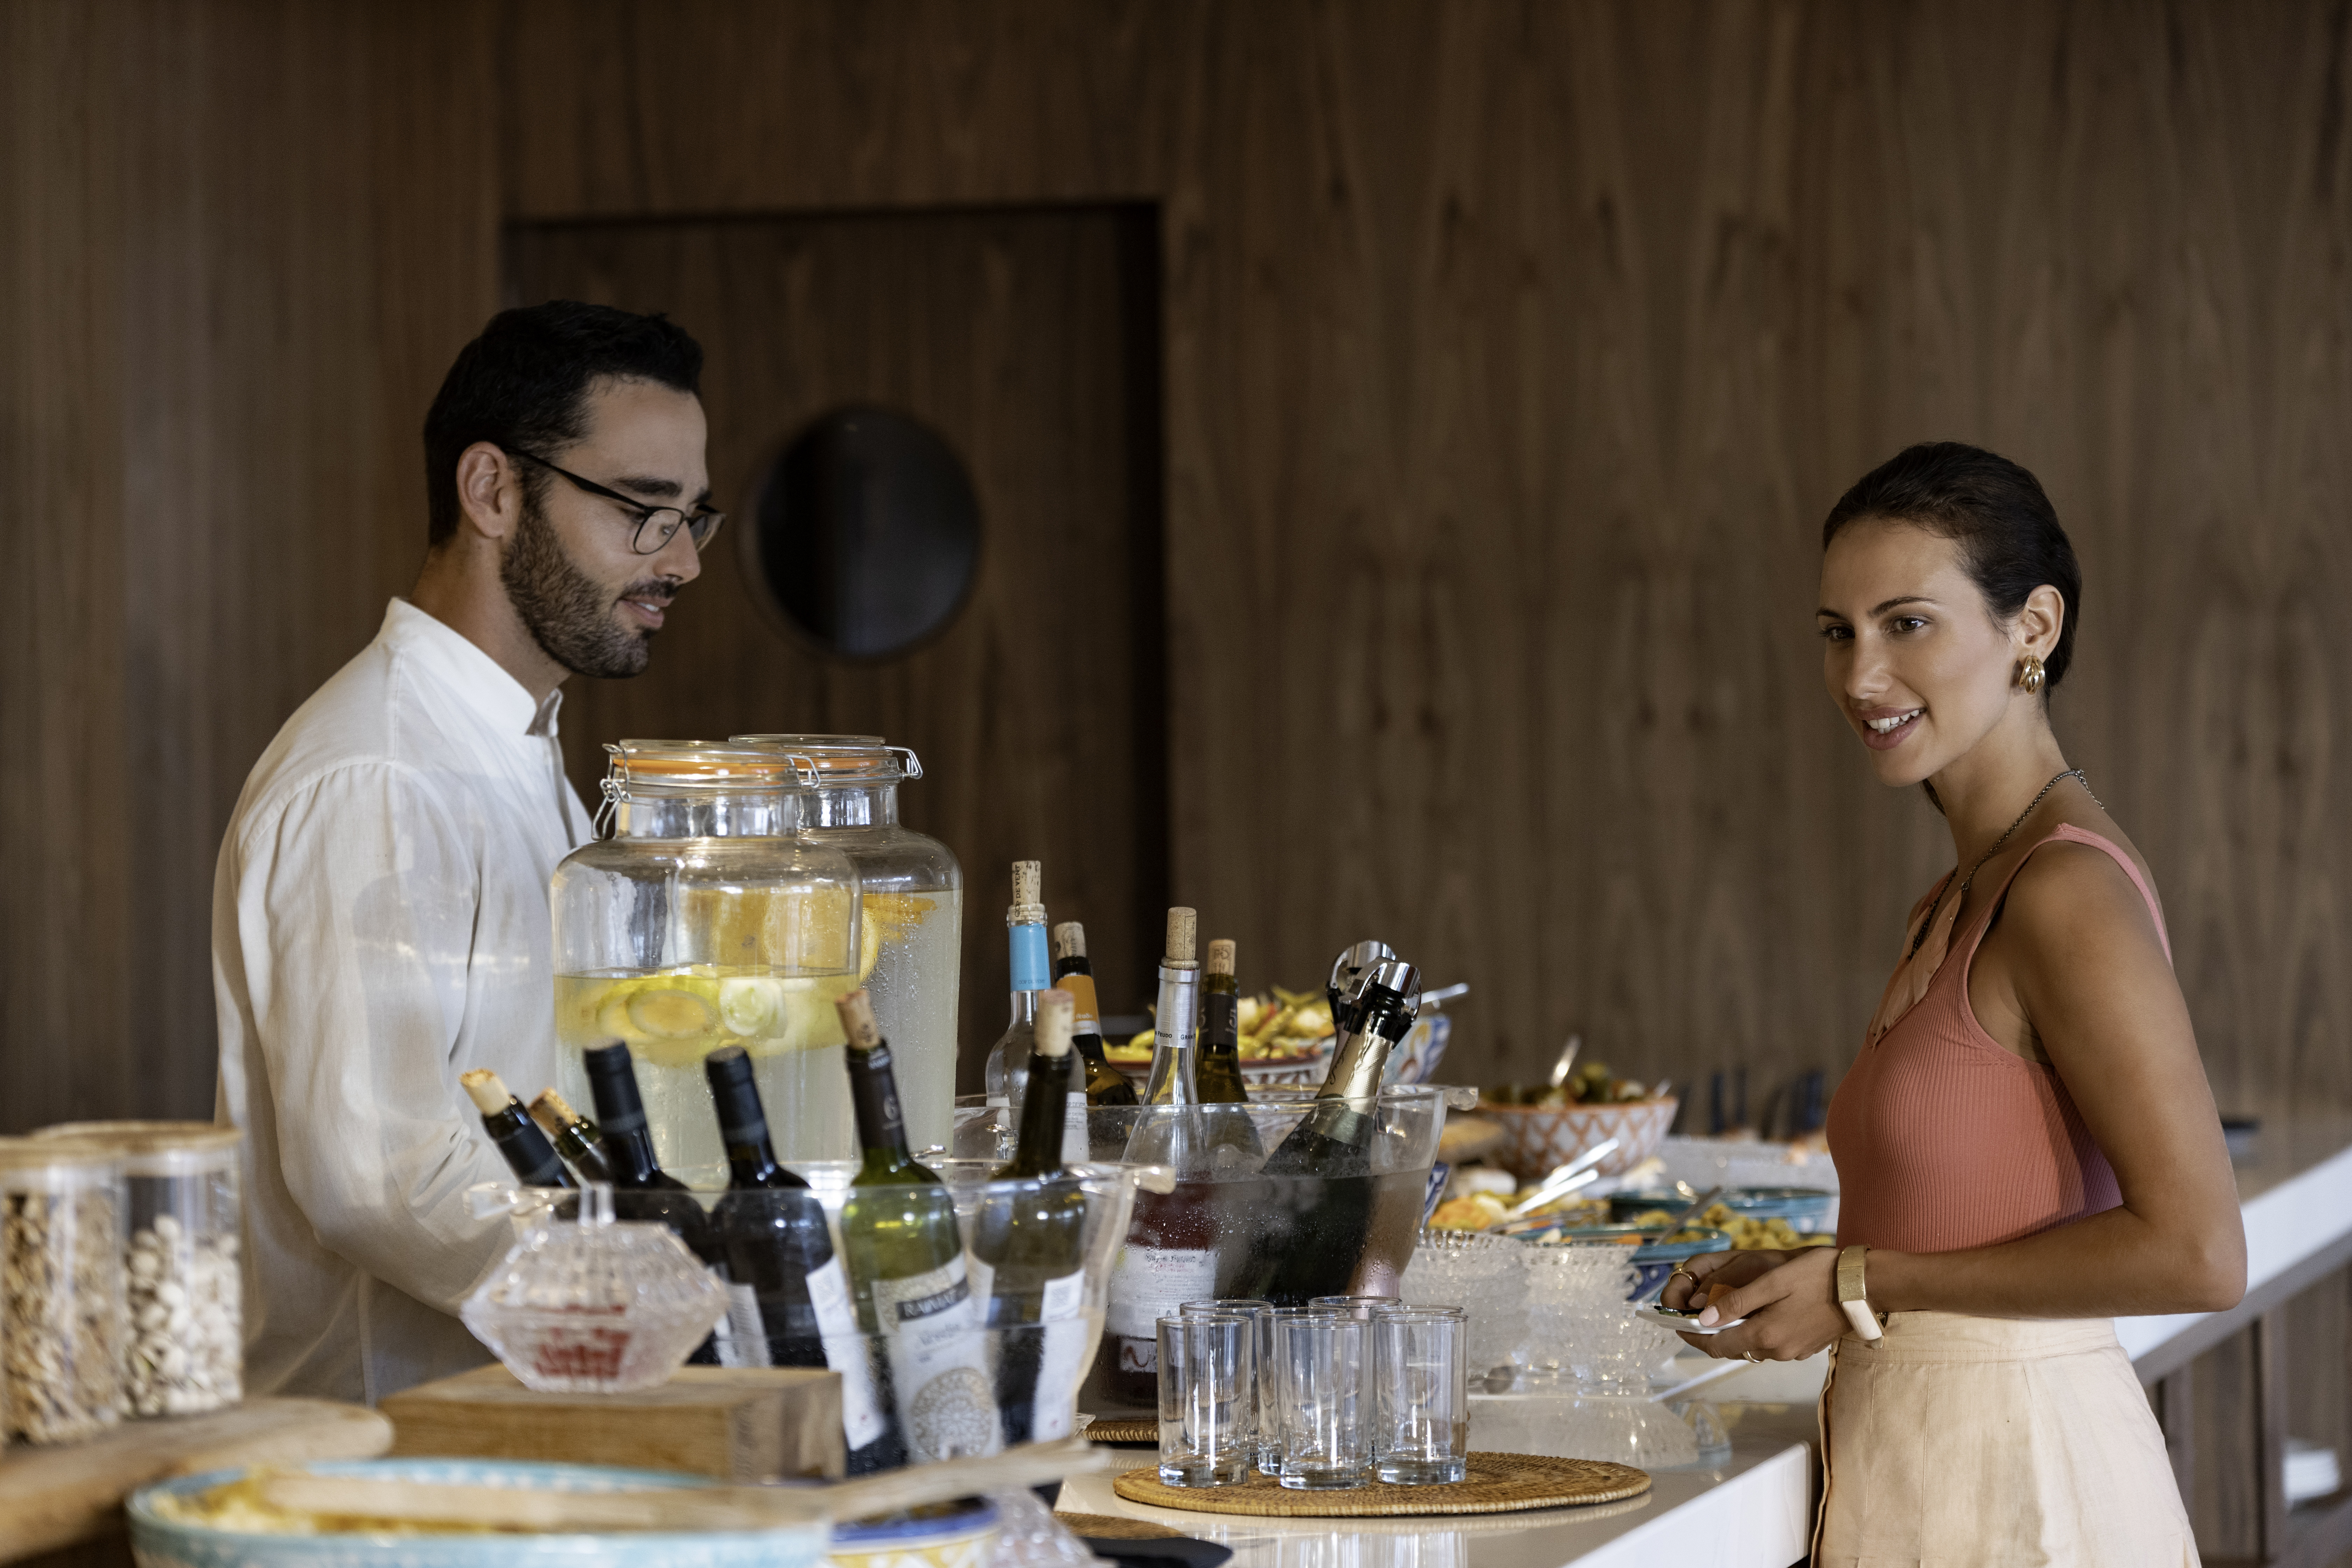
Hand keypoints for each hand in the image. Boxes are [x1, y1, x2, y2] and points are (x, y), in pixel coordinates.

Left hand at [1682, 1244, 1845, 1361]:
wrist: (1863, 1287)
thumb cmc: (1817, 1276)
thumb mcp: (1772, 1282)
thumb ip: (1737, 1303)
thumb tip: (1705, 1319)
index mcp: (1765, 1335)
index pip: (1717, 1345)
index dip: (1693, 1336)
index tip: (1676, 1324)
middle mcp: (1777, 1351)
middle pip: (1733, 1347)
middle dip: (1712, 1335)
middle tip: (1695, 1316)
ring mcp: (1794, 1352)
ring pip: (1752, 1346)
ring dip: (1735, 1333)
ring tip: (1721, 1313)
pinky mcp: (1806, 1347)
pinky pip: (1772, 1344)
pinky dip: (1757, 1332)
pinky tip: (1756, 1314)